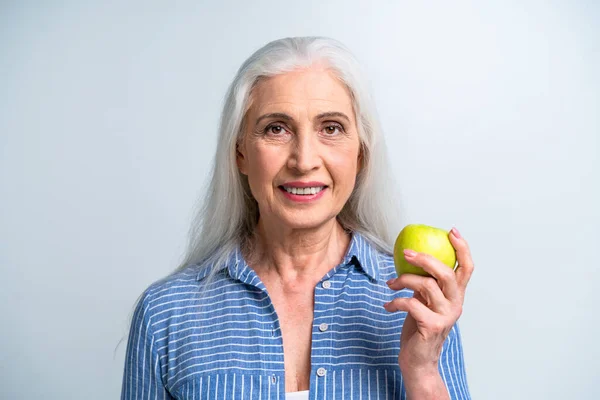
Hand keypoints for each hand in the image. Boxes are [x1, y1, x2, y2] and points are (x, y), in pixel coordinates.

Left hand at [384, 227, 473, 390]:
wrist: (418, 361)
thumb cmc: (419, 327)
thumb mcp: (425, 301)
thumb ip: (426, 283)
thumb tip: (411, 255)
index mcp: (456, 295)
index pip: (466, 268)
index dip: (462, 248)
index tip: (451, 231)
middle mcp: (455, 304)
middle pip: (446, 272)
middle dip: (425, 258)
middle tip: (405, 252)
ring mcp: (445, 316)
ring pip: (426, 285)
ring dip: (403, 279)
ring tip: (390, 284)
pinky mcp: (432, 326)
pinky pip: (411, 303)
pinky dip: (395, 301)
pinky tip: (387, 305)